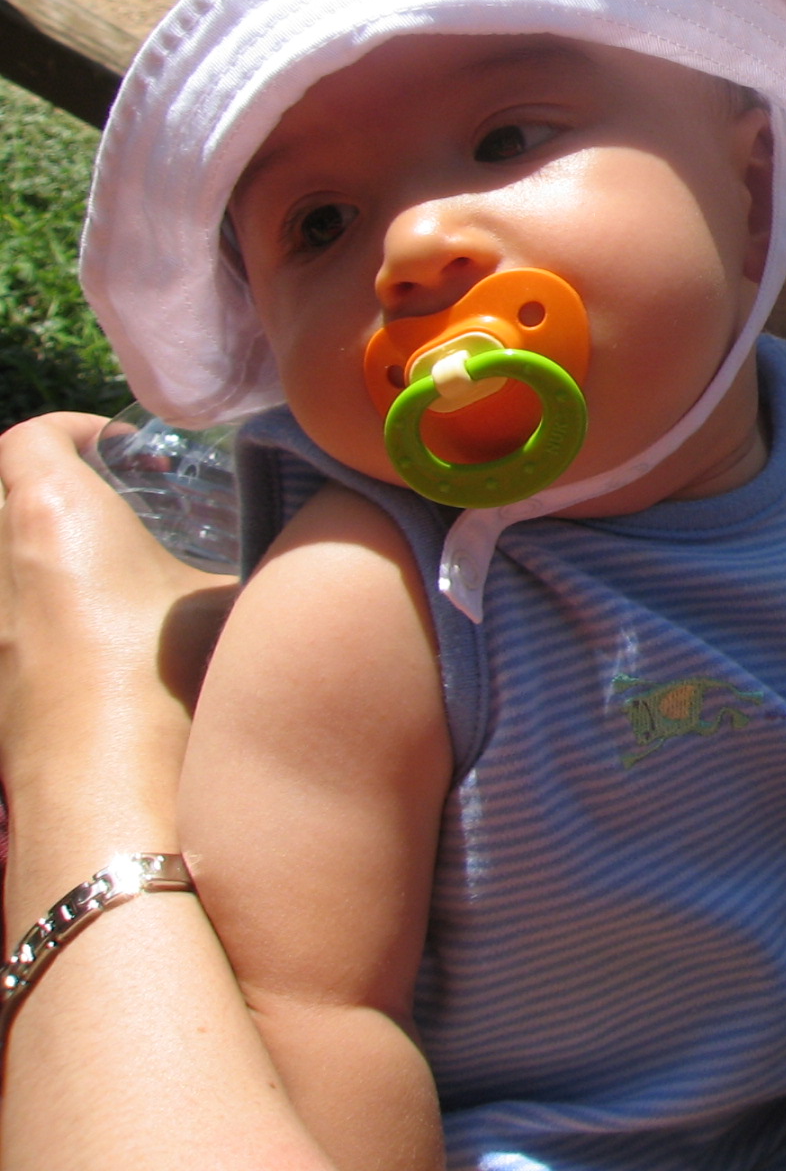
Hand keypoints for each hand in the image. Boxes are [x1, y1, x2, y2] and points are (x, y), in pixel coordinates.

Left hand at [0, 415, 234, 813]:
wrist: (106, 795)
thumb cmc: (159, 677)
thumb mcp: (229, 602)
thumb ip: (260, 564)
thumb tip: (313, 547)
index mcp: (51, 516)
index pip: (31, 438)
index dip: (74, 431)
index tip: (126, 450)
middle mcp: (0, 567)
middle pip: (10, 500)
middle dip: (64, 495)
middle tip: (133, 507)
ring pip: (14, 569)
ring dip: (58, 562)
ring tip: (130, 577)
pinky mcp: (1, 689)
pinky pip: (20, 625)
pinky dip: (57, 617)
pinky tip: (118, 646)